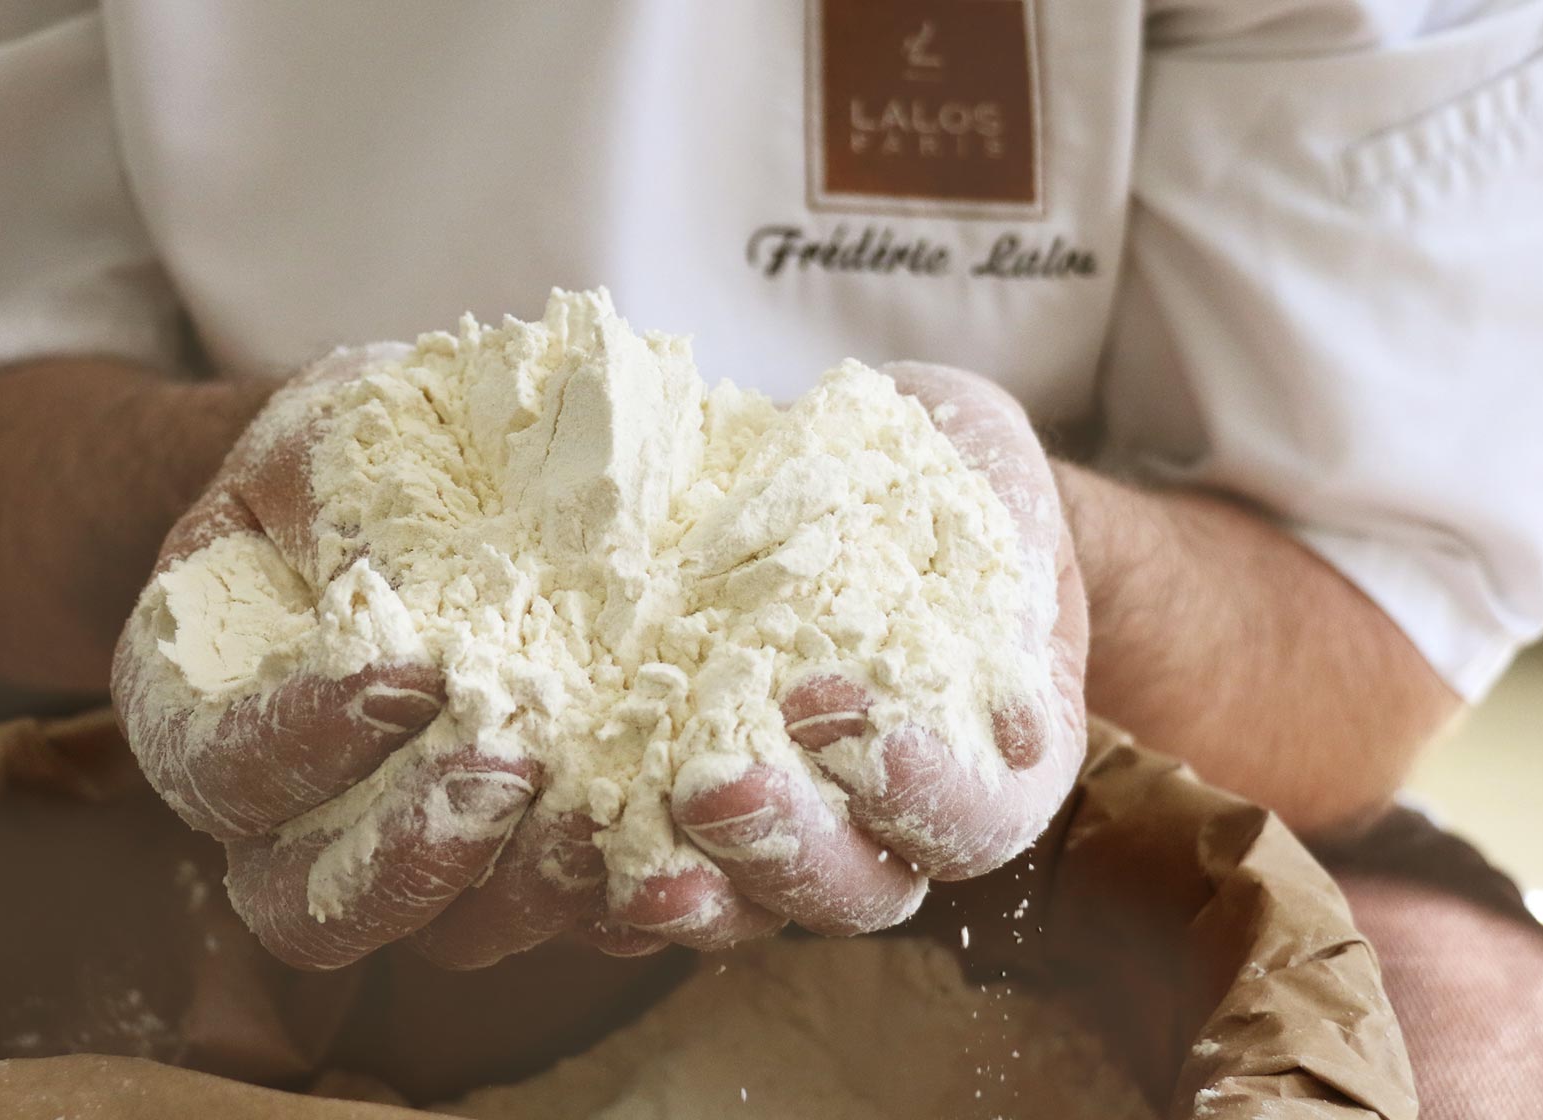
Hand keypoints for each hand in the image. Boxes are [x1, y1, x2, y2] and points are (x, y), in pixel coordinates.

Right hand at [113, 346, 605, 970]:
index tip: (399, 669)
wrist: (452, 480)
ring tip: (606, 808)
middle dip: (415, 847)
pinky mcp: (527, 866)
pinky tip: (687, 847)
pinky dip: (630, 894)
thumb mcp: (332, 432)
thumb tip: (380, 556)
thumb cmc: (368, 446)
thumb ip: (328, 490)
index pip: (221, 766)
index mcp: (205, 714)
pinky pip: (572, 920)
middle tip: (506, 763)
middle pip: (321, 902)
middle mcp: (296, 822)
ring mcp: (414, 858)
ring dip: (533, 885)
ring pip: (454, 932)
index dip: (298, 738)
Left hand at [608, 362, 1088, 945]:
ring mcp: (770, 836)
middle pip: (842, 889)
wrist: (838, 472)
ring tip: (602, 836)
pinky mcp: (665, 817)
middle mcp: (878, 830)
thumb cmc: (934, 476)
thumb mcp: (984, 479)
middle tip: (712, 783)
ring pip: (728, 904)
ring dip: (665, 883)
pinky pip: (623, 877)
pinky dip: (574, 865)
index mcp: (984, 770)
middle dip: (777, 845)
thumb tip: (1014, 667)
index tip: (839, 706)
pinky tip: (528, 822)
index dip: (915, 788)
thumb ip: (1005, 547)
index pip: (966, 822)